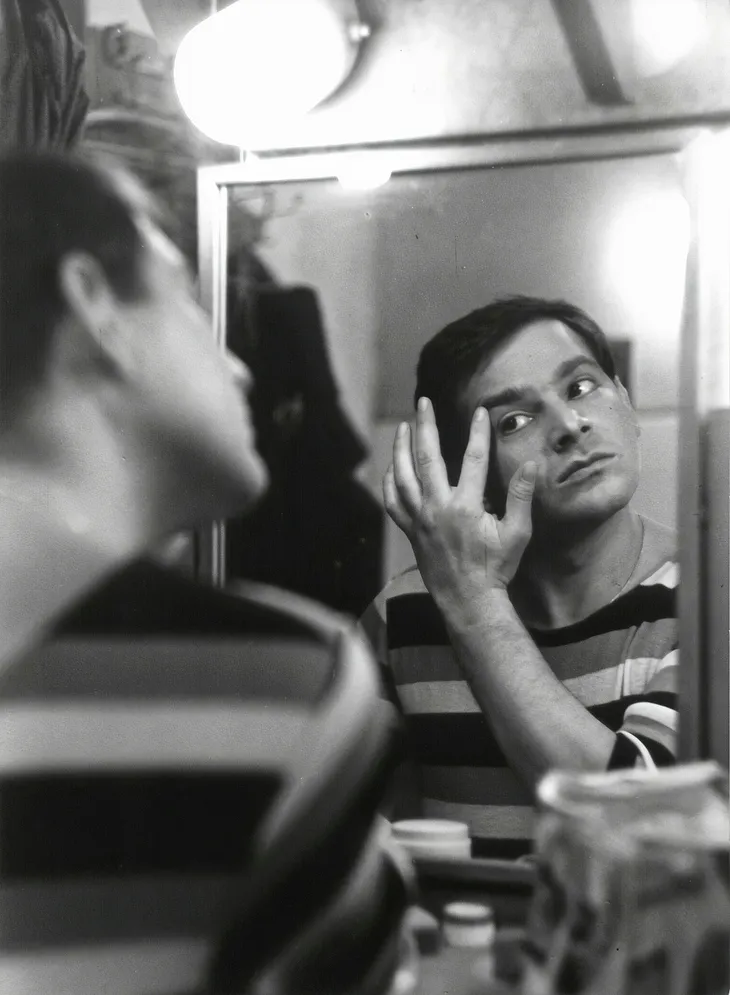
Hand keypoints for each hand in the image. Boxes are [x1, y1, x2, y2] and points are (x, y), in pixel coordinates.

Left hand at [384, 397, 535, 620]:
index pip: (472, 459)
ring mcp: (420, 520)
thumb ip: (521, 497)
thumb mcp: (516, 533)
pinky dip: (390, 483)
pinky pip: (393, 502)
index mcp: (465, 506)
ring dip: (401, 449)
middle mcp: (437, 509)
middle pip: (427, 458)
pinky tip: (391, 468)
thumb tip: (532, 466)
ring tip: (402, 428)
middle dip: (425, 427)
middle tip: (423, 404)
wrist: (468, 600)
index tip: (479, 412)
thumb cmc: (495, 568)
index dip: (477, 433)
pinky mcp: (410, 531)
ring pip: (403, 476)